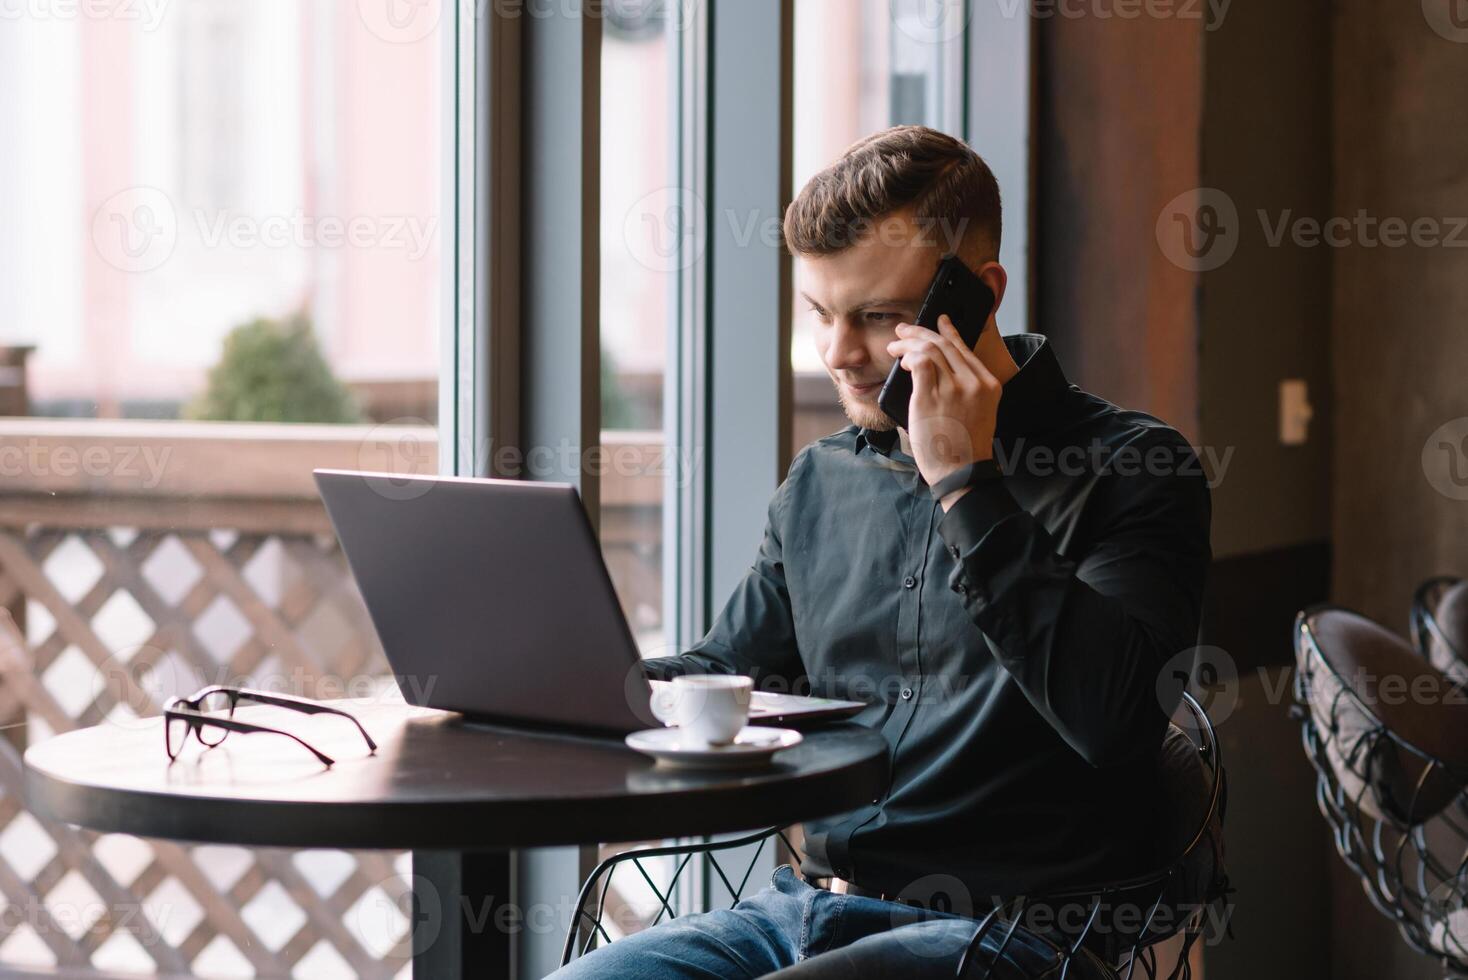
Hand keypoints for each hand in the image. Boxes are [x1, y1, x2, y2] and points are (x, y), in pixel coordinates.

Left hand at [886, 315, 1000, 504]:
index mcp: (989, 385)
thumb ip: (965, 392)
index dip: (949, 332)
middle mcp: (974, 382)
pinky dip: (907, 356)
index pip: (965, 349)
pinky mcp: (932, 396)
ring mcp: (954, 388)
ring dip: (909, 343)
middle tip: (904, 329)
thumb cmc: (962, 449)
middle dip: (921, 332)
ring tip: (895, 345)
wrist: (961, 472)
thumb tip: (935, 371)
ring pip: (929, 349)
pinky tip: (900, 360)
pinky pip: (919, 363)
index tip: (939, 321)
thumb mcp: (977, 414)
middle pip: (945, 344)